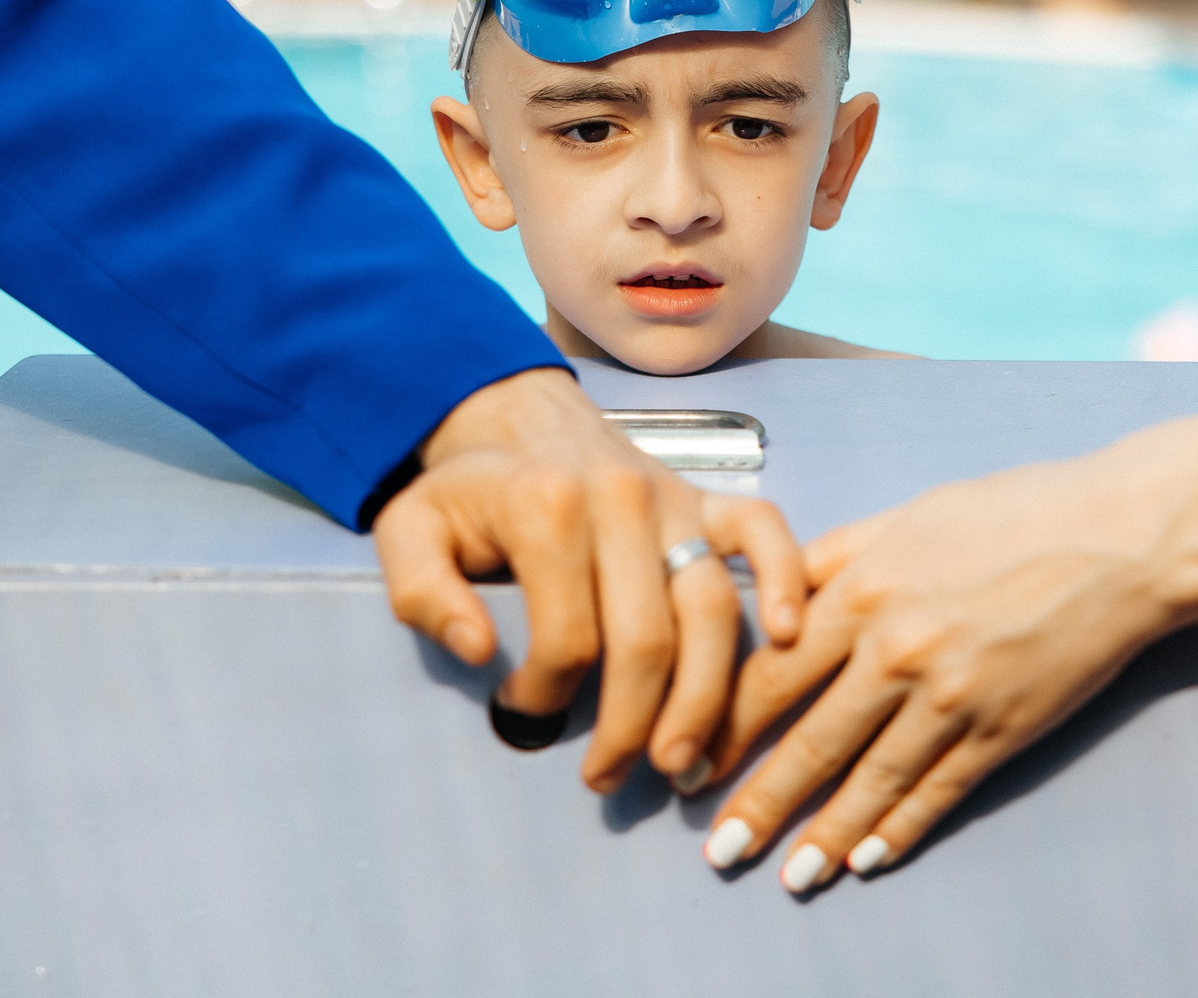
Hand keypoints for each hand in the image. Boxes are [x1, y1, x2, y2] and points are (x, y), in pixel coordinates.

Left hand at [372, 366, 806, 792]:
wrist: (521, 420)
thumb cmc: (469, 493)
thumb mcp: (410, 530)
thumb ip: (423, 591)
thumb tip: (479, 649)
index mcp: (546, 508)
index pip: (566, 638)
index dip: (544, 696)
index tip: (520, 711)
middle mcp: (621, 500)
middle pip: (646, 640)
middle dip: (631, 727)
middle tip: (609, 777)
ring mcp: (676, 500)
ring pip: (710, 610)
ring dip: (705, 699)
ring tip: (684, 762)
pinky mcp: (710, 499)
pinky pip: (764, 532)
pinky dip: (785, 578)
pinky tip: (787, 635)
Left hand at [698, 416, 1197, 890]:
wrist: (1116, 536)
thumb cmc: (1010, 512)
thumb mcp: (905, 517)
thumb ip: (835, 559)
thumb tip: (776, 593)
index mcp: (861, 590)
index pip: (767, 674)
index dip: (721, 724)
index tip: (685, 759)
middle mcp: (895, 650)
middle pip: (806, 740)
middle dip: (755, 800)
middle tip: (716, 845)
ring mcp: (950, 696)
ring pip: (868, 781)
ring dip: (822, 835)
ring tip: (787, 875)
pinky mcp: (1001, 728)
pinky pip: (938, 792)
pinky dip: (900, 830)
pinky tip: (868, 859)